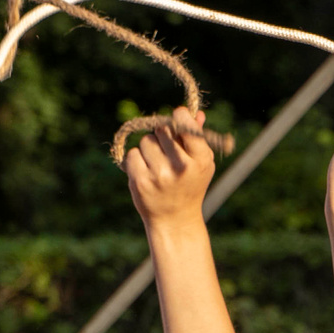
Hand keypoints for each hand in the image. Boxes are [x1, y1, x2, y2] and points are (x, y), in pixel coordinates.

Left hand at [122, 109, 218, 228]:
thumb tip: (195, 113)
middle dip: (162, 135)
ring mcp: (159, 175)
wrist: (174, 219)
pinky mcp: (140, 181)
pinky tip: (146, 172)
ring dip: (149, 148)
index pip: (185, 125)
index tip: (176, 119)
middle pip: (162, 130)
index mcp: (200, 160)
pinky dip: (136, 160)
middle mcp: (180, 167)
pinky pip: (132, 154)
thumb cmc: (190, 185)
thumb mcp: (201, 163)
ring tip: (157, 164)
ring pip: (146, 141)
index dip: (178, 117)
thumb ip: (198, 137)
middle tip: (166, 149)